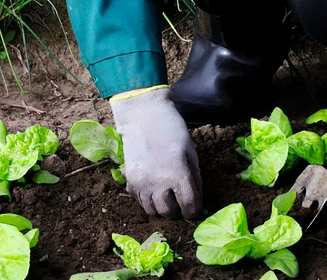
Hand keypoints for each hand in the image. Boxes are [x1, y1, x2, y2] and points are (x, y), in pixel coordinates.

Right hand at [110, 87, 202, 218]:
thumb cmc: (172, 129)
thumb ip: (194, 177)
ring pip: (152, 210)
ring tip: (165, 198)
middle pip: (169, 212)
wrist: (143, 114)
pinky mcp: (129, 179)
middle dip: (177, 211)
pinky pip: (138, 200)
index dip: (194, 212)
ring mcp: (142, 182)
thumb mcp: (191, 151)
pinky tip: (152, 189)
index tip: (194, 209)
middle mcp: (159, 182)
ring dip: (160, 208)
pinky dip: (146, 200)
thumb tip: (197, 198)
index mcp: (179, 174)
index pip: (190, 207)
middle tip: (179, 203)